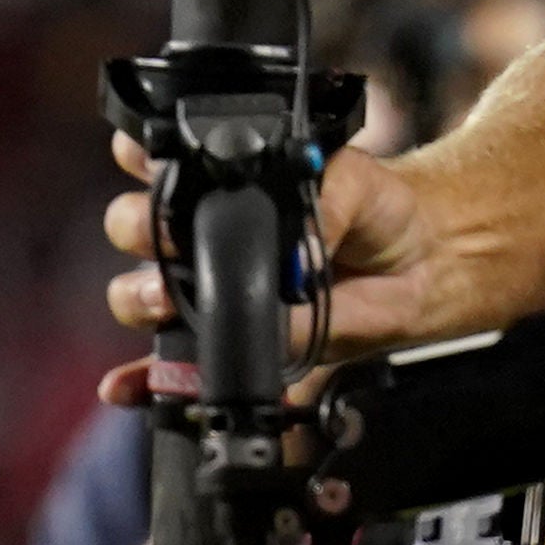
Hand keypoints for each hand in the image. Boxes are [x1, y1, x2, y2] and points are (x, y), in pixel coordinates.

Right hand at [95, 134, 439, 404]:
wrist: (418, 265)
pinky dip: (141, 378)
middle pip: (133, 228)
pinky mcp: (227, 337)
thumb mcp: (351, 182)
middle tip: (172, 243)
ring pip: (138, 292)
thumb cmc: (376, 210)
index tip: (151, 171)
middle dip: (140, 233)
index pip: (149, 161)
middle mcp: (200, 232)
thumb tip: (292, 256)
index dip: (137, 163)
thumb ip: (317, 206)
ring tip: (167, 301)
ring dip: (139, 297)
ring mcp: (208, 287)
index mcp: (219, 183)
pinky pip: (169, 364)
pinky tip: (126, 384)